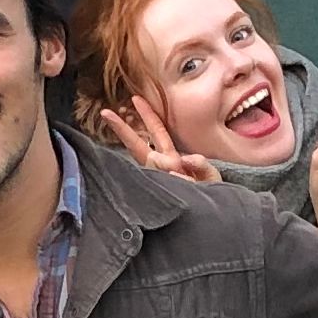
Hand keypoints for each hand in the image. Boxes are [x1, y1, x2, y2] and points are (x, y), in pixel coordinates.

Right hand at [87, 92, 218, 186]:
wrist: (211, 219)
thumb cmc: (210, 195)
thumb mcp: (211, 174)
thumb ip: (200, 164)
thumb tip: (179, 161)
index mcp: (171, 159)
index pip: (157, 132)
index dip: (147, 115)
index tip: (135, 98)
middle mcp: (160, 168)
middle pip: (137, 144)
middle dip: (123, 128)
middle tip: (106, 112)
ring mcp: (158, 180)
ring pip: (151, 162)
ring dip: (164, 164)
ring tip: (174, 168)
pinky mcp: (161, 193)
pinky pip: (163, 180)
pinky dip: (177, 178)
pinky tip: (180, 178)